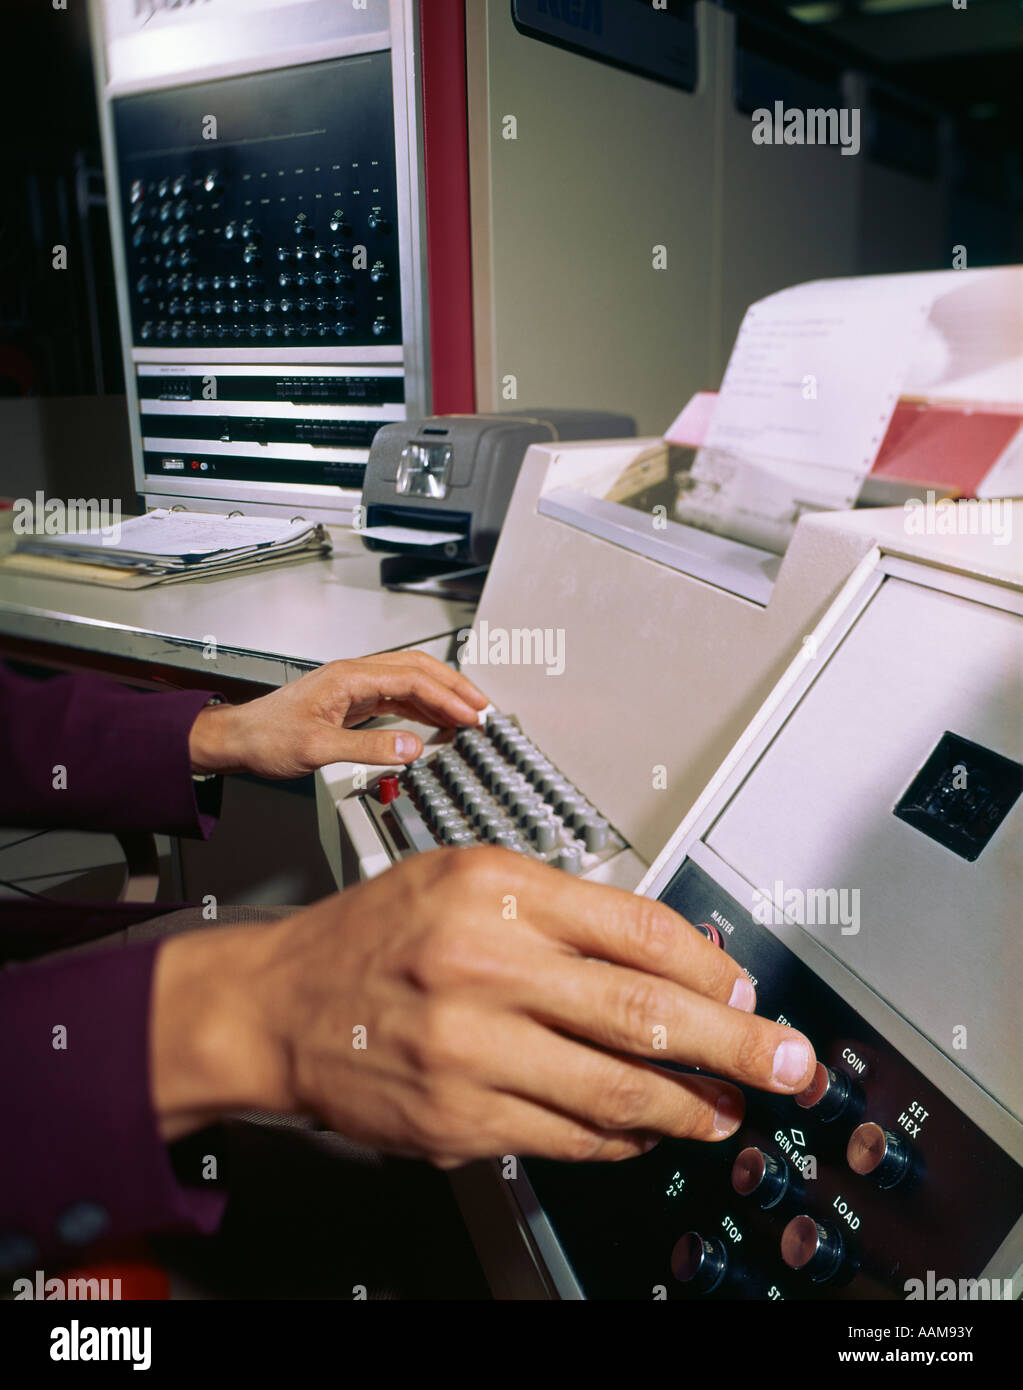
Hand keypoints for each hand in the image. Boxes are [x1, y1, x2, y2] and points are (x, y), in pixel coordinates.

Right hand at [151, 849, 816, 1162]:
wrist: (279, 1002)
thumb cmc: (377, 934)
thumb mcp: (465, 877)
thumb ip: (565, 909)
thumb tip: (673, 960)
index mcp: (496, 888)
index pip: (640, 929)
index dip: (713, 969)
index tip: (746, 992)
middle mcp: (486, 964)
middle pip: (646, 1013)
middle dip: (738, 1048)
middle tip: (791, 1066)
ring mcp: (472, 1049)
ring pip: (617, 1088)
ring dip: (690, 1106)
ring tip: (727, 1111)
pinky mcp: (459, 1118)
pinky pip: (567, 1135)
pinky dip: (619, 1135)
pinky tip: (642, 1128)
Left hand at [187, 649, 487, 777]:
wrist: (238, 740)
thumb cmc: (267, 738)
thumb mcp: (318, 749)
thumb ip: (368, 748)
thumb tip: (412, 748)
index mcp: (349, 677)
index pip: (413, 678)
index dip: (448, 696)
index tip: (472, 714)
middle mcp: (354, 676)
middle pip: (418, 670)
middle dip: (454, 687)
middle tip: (483, 709)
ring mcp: (354, 687)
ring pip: (410, 682)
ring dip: (441, 697)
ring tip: (468, 716)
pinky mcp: (352, 702)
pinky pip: (397, 698)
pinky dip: (422, 708)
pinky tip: (435, 723)